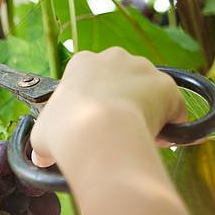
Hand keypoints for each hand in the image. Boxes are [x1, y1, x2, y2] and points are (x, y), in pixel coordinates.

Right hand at [30, 47, 185, 167]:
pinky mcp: (168, 87)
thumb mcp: (42, 133)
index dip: (93, 99)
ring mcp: (144, 69)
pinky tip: (158, 140)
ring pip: (150, 91)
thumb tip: (41, 157)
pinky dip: (170, 125)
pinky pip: (173, 108)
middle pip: (123, 78)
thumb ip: (45, 139)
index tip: (92, 118)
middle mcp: (115, 58)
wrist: (99, 135)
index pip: (92, 76)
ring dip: (146, 111)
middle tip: (114, 127)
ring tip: (135, 136)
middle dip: (122, 100)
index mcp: (82, 63)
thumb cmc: (66, 130)